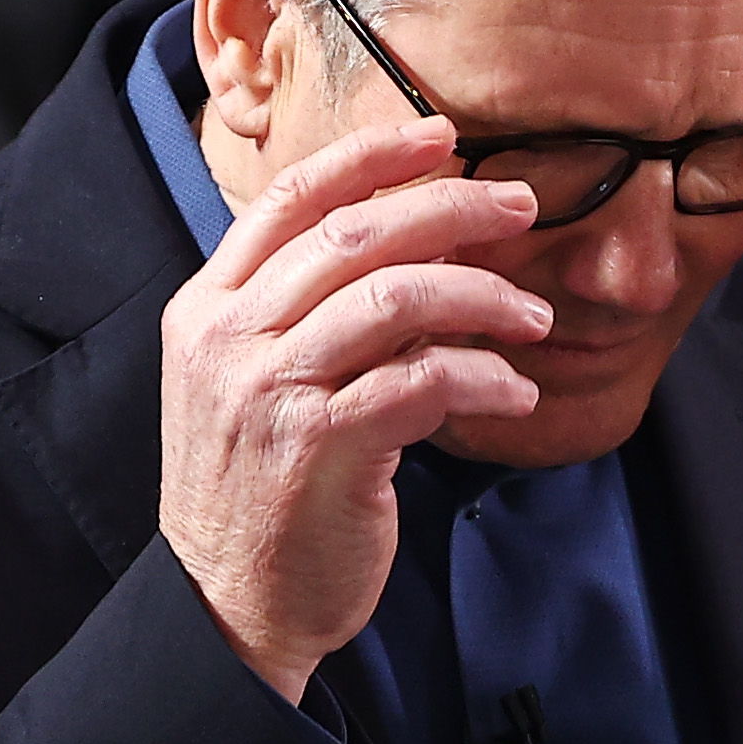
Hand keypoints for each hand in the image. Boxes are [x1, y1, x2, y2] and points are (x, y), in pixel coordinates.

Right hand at [159, 118, 551, 700]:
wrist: (228, 607)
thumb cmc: (260, 495)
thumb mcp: (256, 386)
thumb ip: (310, 316)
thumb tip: (417, 256)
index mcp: (208, 308)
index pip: (291, 197)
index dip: (371, 155)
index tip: (439, 135)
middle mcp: (230, 337)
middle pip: (356, 233)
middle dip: (451, 207)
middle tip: (519, 205)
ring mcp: (270, 390)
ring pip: (397, 297)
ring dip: (483, 297)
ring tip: (533, 317)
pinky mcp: (320, 446)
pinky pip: (423, 380)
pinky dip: (483, 377)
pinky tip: (515, 391)